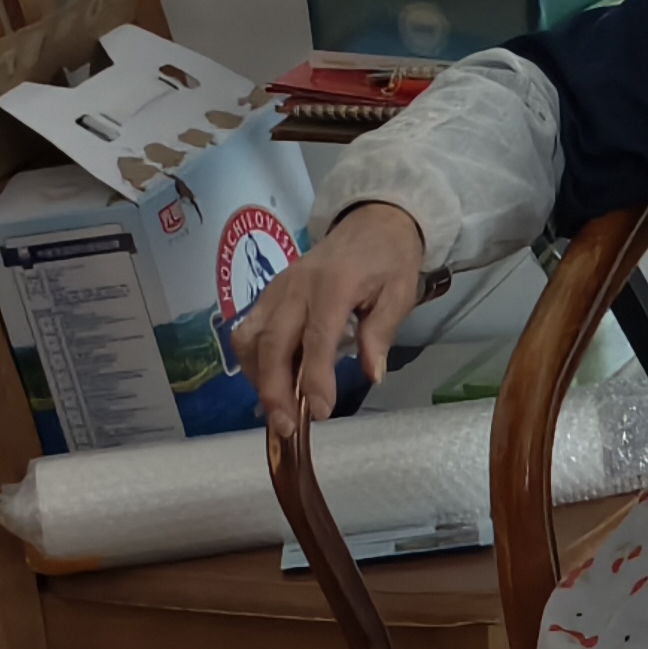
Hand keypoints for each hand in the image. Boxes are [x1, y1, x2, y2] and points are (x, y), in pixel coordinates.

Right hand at [236, 203, 426, 439]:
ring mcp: (276, 289)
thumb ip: (380, 333)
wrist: (371, 221)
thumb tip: (371, 374)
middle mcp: (295, 287)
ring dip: (257, 378)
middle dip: (275, 390)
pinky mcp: (268, 294)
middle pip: (273, 343)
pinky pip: (249, 330)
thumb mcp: (399, 292)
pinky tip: (268, 382)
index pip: (316, 339)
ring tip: (276, 410)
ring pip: (251, 338)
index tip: (321, 412)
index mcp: (332, 285)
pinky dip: (252, 361)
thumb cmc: (388, 258)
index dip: (314, 379)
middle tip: (286, 427)